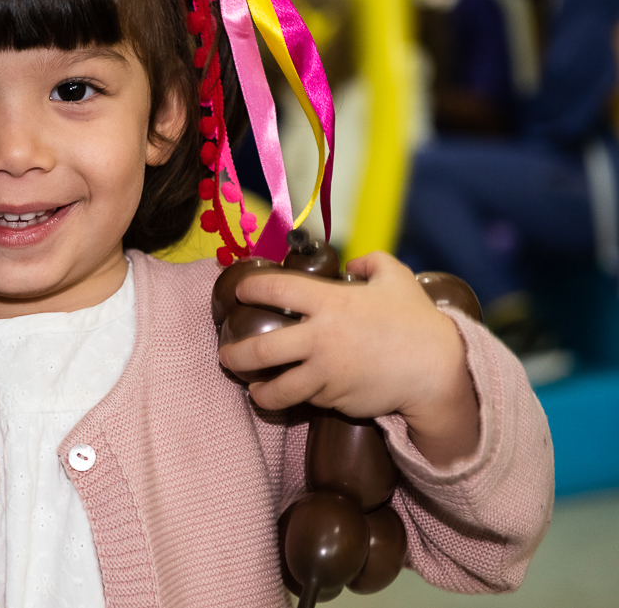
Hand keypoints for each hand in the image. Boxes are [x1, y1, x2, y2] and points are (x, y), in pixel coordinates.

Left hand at [221, 251, 479, 465]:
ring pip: (275, 389)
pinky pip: (306, 399)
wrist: (437, 371)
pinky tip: (286, 396)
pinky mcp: (334, 399)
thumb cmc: (417, 322)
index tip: (241, 292)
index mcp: (330, 302)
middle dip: (234, 355)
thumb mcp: (397, 279)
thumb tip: (355, 262)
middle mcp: (320, 338)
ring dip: (257, 390)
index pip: (276, 289)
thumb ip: (373, 262)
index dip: (251, 288)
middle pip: (260, 350)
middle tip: (224, 355)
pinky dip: (294, 399)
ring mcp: (325, 373)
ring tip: (250, 387)